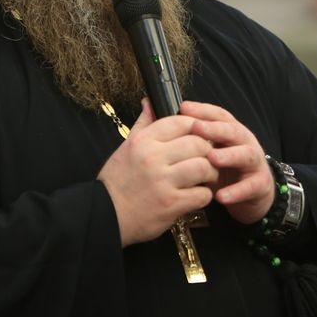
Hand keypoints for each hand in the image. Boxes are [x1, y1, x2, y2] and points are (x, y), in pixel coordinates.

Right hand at [98, 100, 217, 246]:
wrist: (106, 215)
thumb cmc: (117, 181)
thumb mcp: (126, 147)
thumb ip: (143, 124)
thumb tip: (150, 102)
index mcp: (143, 141)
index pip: (181, 122)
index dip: (196, 127)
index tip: (198, 136)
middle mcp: (153, 158)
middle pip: (198, 143)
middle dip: (208, 150)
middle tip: (207, 157)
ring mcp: (163, 181)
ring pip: (204, 167)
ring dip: (210, 173)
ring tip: (205, 177)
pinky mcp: (172, 204)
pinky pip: (202, 194)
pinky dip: (204, 195)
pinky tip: (196, 195)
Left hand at [181, 101, 273, 224]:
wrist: (251, 194)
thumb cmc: (222, 169)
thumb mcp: (206, 151)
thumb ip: (187, 136)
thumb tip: (156, 110)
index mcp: (230, 130)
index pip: (218, 115)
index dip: (202, 110)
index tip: (183, 107)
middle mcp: (244, 142)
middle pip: (232, 130)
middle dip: (215, 128)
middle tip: (196, 128)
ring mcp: (254, 162)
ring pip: (245, 155)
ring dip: (229, 156)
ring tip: (212, 159)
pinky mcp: (260, 184)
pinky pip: (250, 187)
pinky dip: (236, 192)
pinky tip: (221, 196)